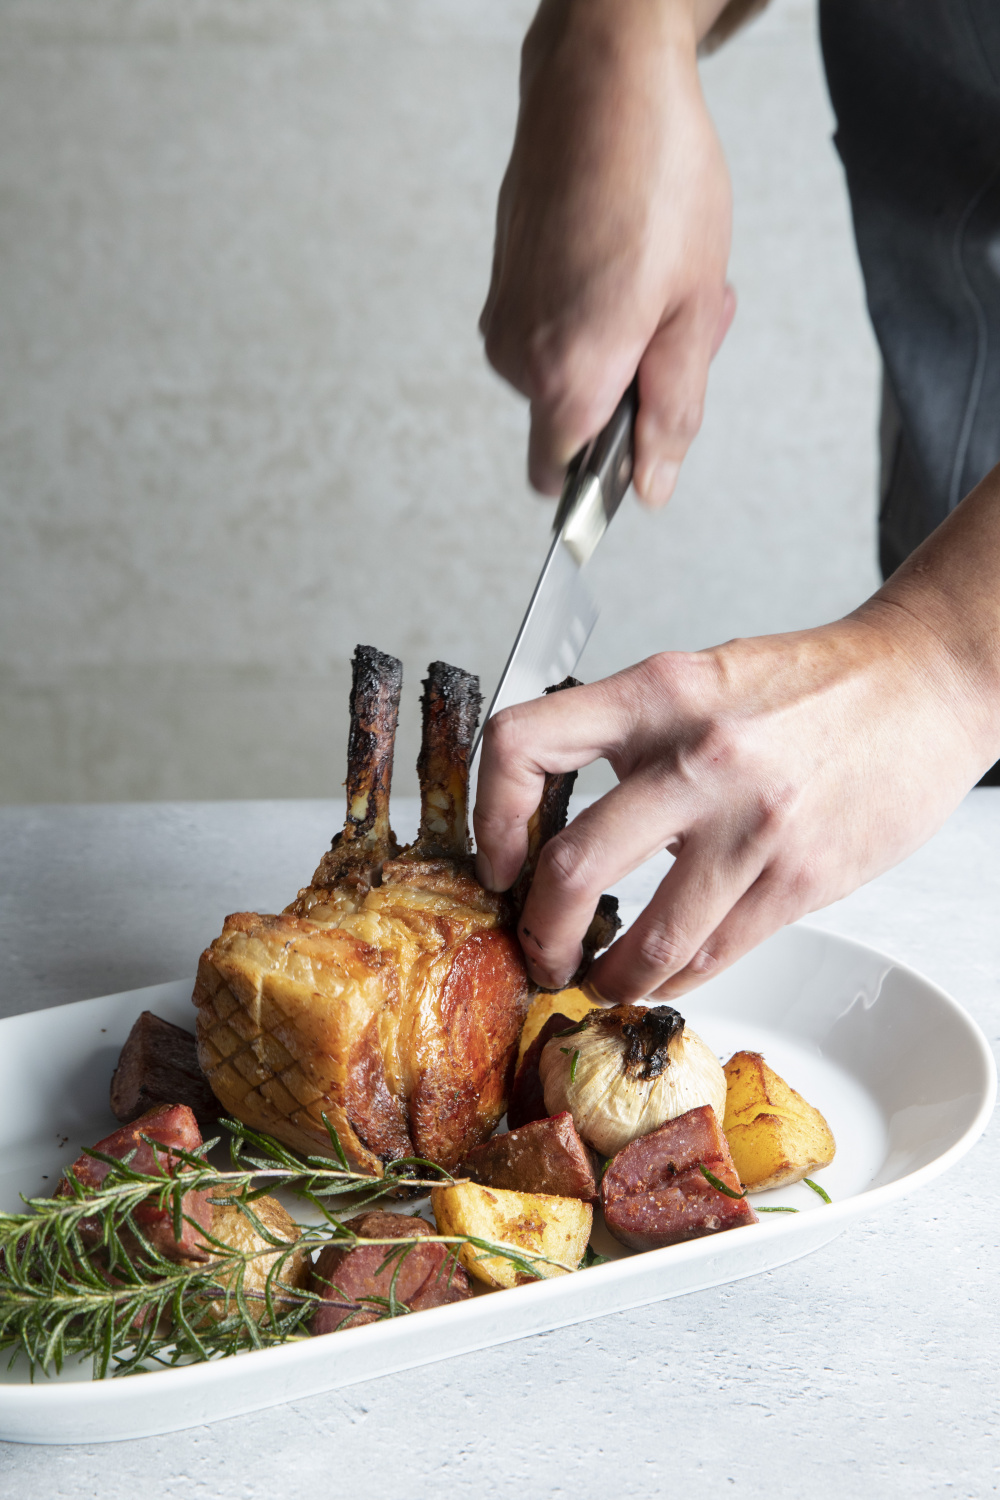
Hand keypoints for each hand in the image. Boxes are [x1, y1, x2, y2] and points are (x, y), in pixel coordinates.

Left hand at [474, 498, 999, 996]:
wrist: (927, 685)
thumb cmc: (815, 683)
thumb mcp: (701, 678)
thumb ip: (630, 734)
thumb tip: (560, 807)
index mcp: (659, 693)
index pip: (524, 744)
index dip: (492, 815)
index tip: (500, 860)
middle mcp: (698, 757)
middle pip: (572, 865)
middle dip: (541, 932)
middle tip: (540, 950)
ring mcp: (752, 825)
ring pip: (648, 938)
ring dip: (609, 977)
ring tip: (601, 981)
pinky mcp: (800, 879)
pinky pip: (714, 952)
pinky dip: (677, 976)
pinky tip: (666, 973)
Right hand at [480, 0, 735, 503]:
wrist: (603, 82)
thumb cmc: (655, 179)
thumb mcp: (694, 310)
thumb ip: (673, 412)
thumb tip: (652, 484)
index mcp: (567, 373)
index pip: (560, 478)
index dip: (601, 477)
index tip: (635, 455)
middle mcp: (518, 354)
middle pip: (572, 420)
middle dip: (628, 392)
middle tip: (676, 326)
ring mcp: (503, 315)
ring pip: (565, 373)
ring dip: (617, 348)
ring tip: (655, 279)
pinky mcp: (502, 282)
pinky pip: (549, 331)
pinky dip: (591, 315)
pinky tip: (624, 259)